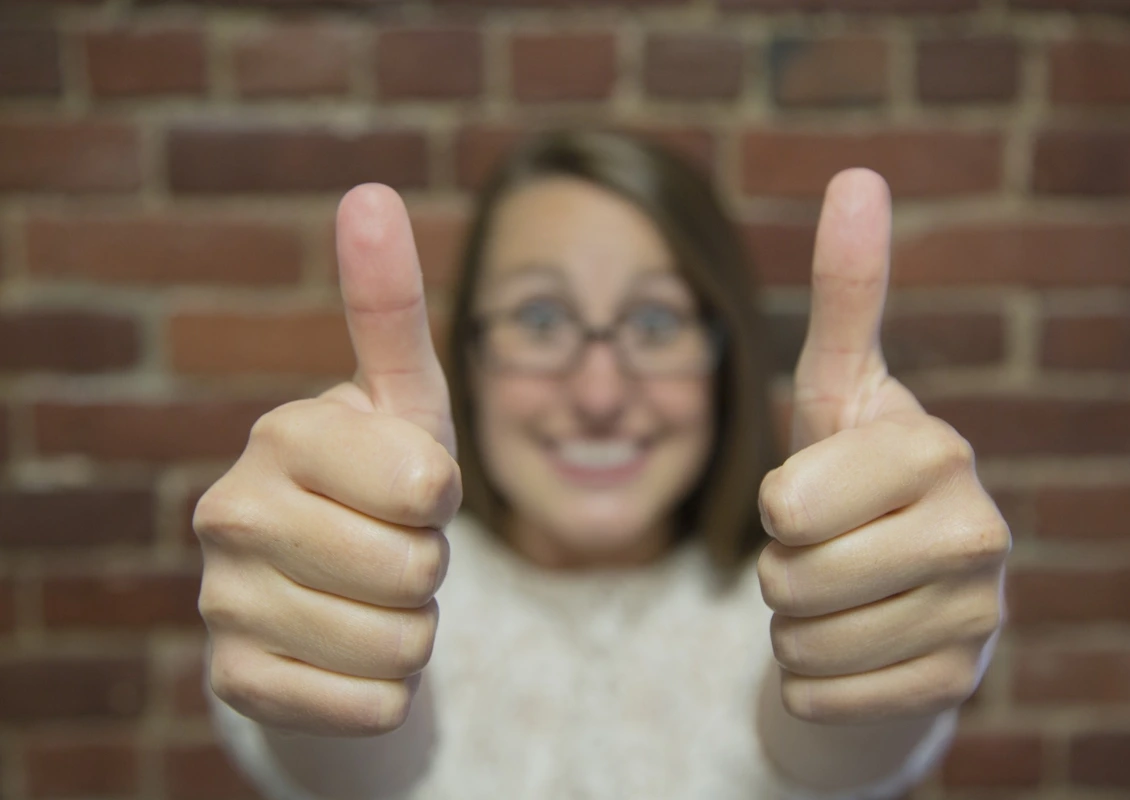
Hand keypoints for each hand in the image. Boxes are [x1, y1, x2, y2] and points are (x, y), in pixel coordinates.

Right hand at [195, 184, 460, 736]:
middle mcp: (230, 513)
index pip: (427, 486)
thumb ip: (390, 306)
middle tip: (389, 546)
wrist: (330, 591)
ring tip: (369, 596)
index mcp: (282, 433)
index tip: (409, 486)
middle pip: (417, 572)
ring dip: (411, 629)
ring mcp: (223, 603)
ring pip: (401, 646)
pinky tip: (345, 653)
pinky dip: (382, 692)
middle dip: (428, 567)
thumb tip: (370, 190)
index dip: (441, 497)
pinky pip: (368, 707)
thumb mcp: (404, 401)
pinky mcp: (235, 684)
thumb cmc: (382, 482)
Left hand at [757, 169, 1009, 725]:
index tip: (813, 493)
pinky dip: (811, 681)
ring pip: (801, 643)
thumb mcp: (839, 391)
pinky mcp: (956, 684)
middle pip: (788, 578)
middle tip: (822, 551)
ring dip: (794, 625)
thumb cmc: (852, 481)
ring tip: (841, 595)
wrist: (898, 594)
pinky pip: (820, 697)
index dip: (775, 506)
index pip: (786, 503)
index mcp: (935, 448)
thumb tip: (860, 174)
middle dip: (778, 570)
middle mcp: (977, 529)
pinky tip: (855, 648)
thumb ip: (847, 294)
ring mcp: (977, 614)